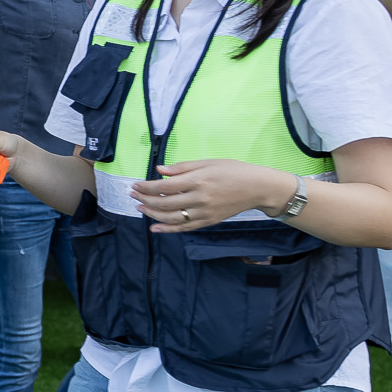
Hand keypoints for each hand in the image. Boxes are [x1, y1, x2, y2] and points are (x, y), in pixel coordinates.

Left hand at [132, 159, 289, 231]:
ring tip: (140, 208)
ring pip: (172, 217)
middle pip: (165, 203)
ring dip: (152, 214)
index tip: (135, 185)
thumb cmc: (234, 171)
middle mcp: (200, 198)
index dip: (146, 187)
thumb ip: (183, 167)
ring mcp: (205, 212)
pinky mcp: (209, 221)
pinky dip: (167, 229)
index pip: (164, 186)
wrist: (259, 188)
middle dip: (145, 200)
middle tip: (133, 195)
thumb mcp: (209, 163)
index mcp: (199, 180)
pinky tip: (154, 227)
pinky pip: (185, 228)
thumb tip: (159, 170)